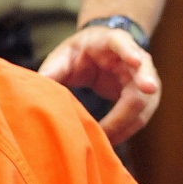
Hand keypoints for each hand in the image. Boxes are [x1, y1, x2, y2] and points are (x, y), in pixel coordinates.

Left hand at [38, 26, 160, 145]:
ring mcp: (143, 80)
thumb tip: (38, 87)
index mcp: (113, 41)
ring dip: (125, 124)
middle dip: (142, 93)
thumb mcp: (64, 55)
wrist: (98, 53)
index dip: (131, 52)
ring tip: (103, 140)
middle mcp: (136, 60)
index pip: (124, 43)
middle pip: (144, 78)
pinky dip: (123, 132)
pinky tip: (108, 142)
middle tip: (144, 95)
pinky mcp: (143, 98)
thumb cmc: (80, 52)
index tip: (136, 63)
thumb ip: (53, 69)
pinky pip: (138, 118)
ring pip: (143, 104)